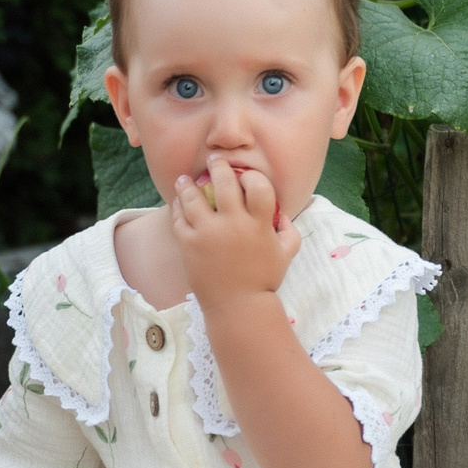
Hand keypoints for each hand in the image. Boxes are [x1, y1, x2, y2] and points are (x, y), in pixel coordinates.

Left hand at [173, 157, 299, 310]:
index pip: (258, 185)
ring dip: (188, 184)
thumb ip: (289, 230)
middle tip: (214, 161)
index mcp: (259, 224)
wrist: (237, 307)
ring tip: (185, 179)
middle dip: (218, 166)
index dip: (252, 176)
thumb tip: (281, 213)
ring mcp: (208, 233)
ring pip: (193, 196)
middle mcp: (233, 224)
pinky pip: (179, 217)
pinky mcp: (189, 243)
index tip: (246, 177)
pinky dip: (178, 207)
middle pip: (223, 182)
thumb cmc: (263, 280)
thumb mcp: (287, 254)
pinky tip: (179, 202)